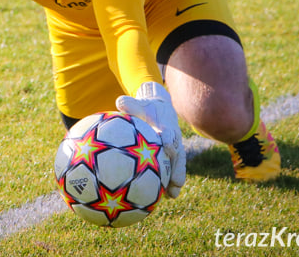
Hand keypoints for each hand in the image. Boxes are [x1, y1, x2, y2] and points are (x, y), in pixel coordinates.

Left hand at [116, 81, 185, 197]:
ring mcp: (175, 150)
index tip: (166, 146)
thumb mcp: (139, 105)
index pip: (169, 133)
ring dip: (176, 180)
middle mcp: (174, 140)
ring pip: (178, 166)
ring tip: (173, 194)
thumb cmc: (146, 108)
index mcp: (167, 126)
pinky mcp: (173, 158)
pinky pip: (172, 170)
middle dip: (178, 168)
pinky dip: (170, 182)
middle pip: (178, 155)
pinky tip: (166, 197)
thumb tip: (119, 101)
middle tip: (177, 181)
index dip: (168, 139)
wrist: (161, 109)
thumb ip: (131, 105)